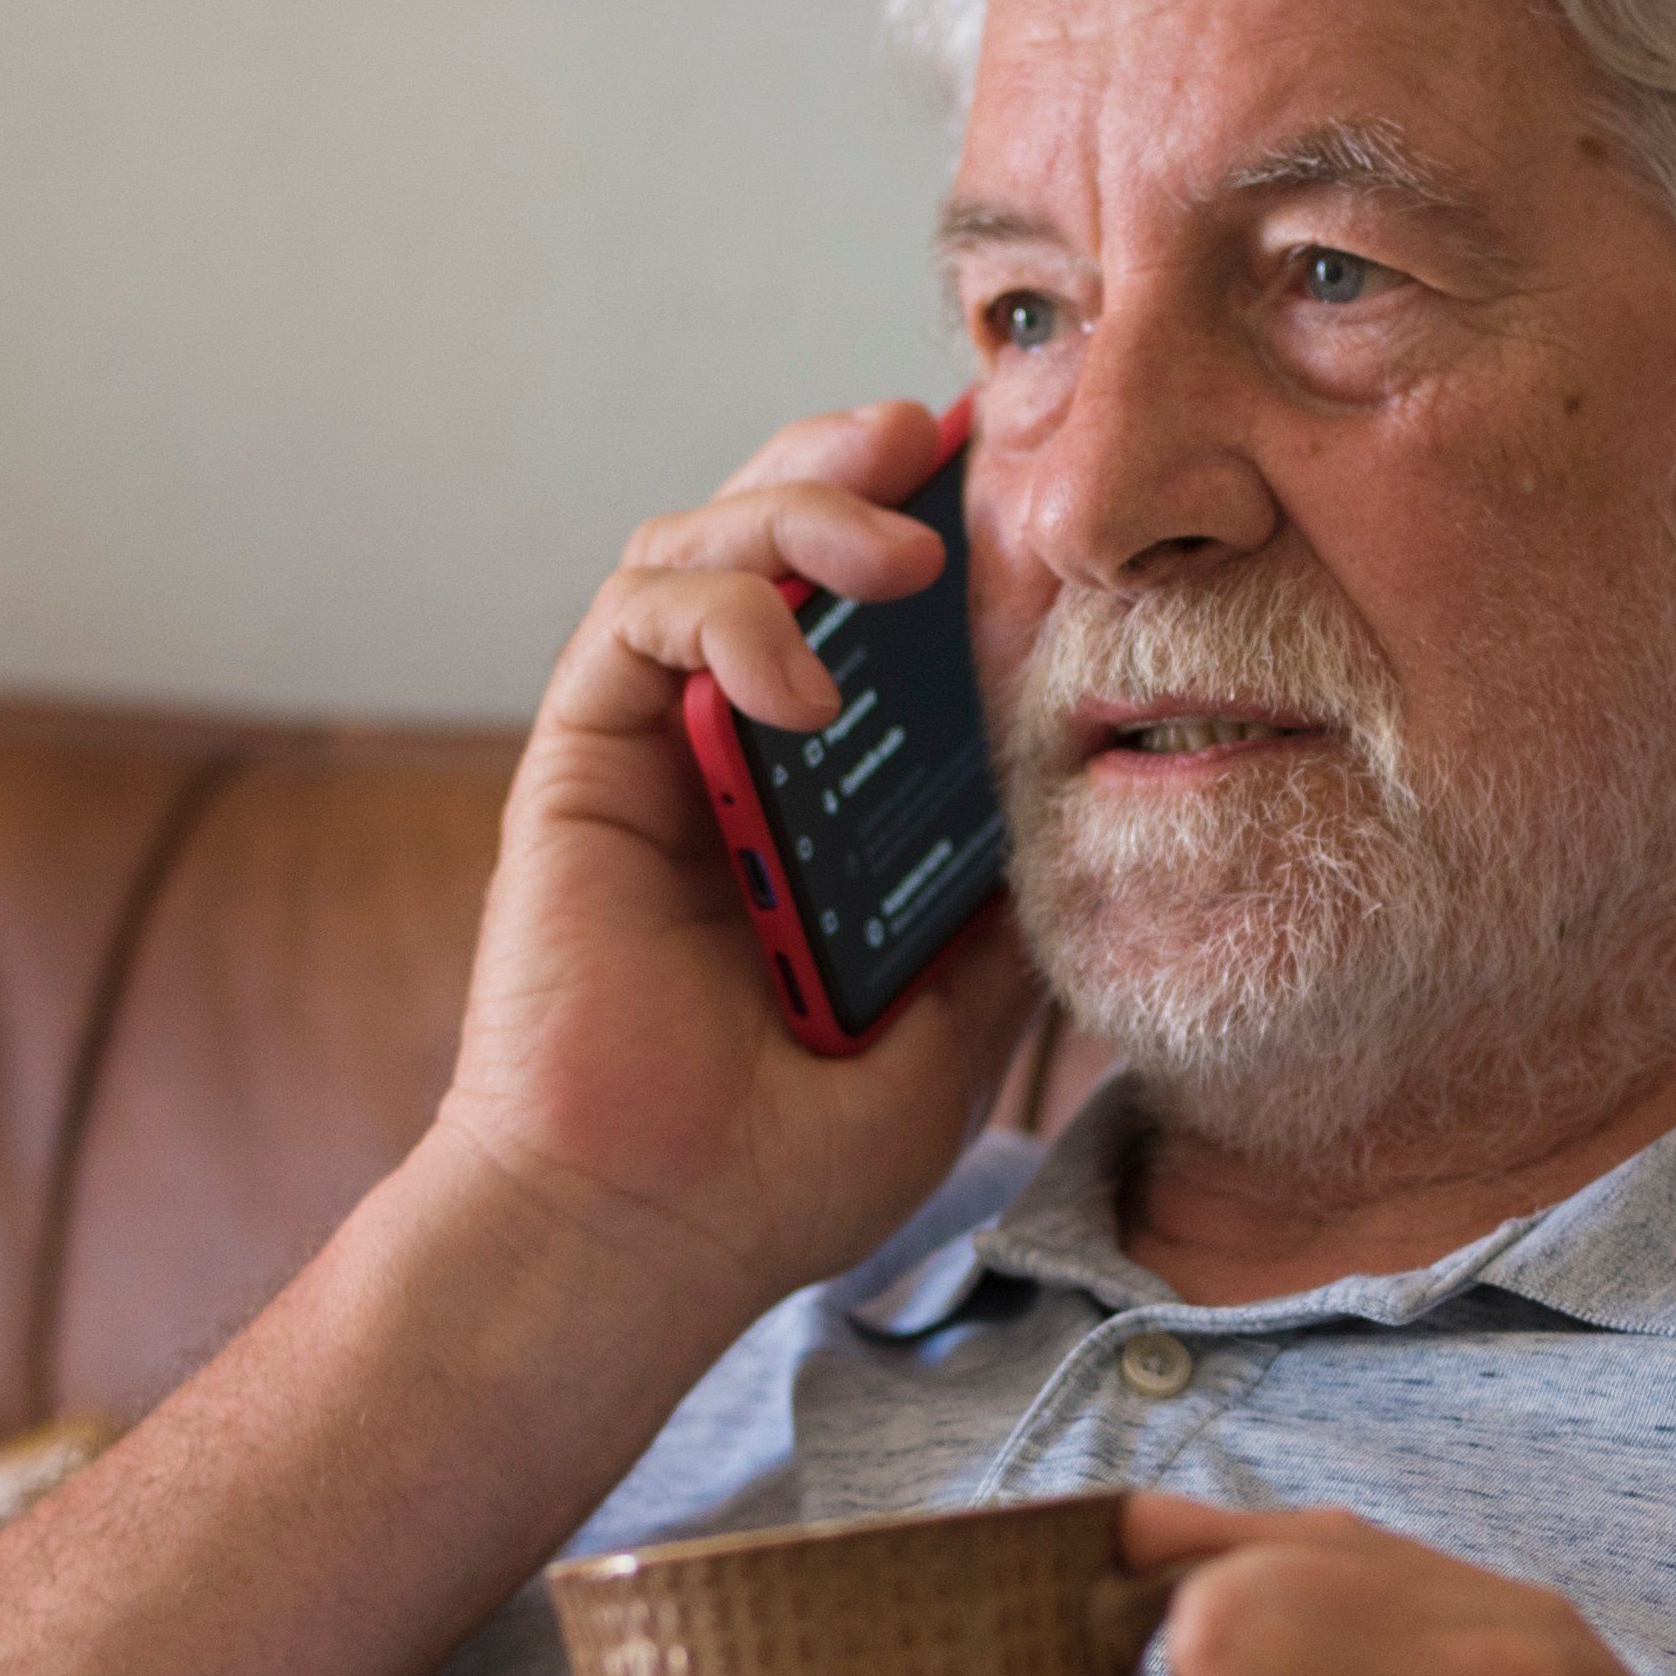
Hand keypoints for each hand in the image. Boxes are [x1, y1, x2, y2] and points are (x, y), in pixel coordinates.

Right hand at [424, 401, 1037, 1316]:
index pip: (871, 619)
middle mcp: (729, 752)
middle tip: (941, 439)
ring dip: (798, 510)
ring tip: (894, 553)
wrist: (651, 1236)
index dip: (931, 528)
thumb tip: (1096, 801)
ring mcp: (653, 750)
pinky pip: (637, 619)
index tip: (1019, 487)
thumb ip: (1003, 910)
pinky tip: (798, 685)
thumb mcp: (954, 1026)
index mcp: (820, 800)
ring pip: (698, 544)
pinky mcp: (580, 760)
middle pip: (776, 539)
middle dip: (856, 465)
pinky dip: (724, 613)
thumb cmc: (779, 1161)